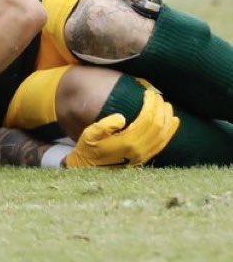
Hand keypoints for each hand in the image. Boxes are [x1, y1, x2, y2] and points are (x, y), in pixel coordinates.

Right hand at [63, 88, 178, 168]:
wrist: (90, 169)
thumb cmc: (88, 148)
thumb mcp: (90, 134)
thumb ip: (104, 126)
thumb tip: (122, 117)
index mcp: (127, 142)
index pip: (147, 120)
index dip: (151, 105)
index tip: (148, 92)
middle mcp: (139, 150)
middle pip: (158, 126)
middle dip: (160, 108)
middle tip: (157, 95)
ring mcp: (144, 156)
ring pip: (163, 135)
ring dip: (167, 118)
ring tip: (167, 104)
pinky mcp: (144, 158)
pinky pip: (162, 143)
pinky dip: (170, 131)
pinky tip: (173, 121)